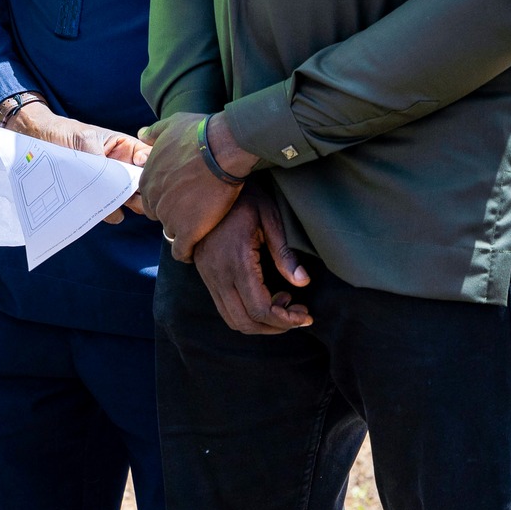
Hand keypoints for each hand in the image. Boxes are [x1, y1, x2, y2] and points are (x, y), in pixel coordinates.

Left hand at [8, 102, 144, 220]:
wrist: (34, 141)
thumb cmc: (62, 133)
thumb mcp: (85, 141)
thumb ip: (103, 164)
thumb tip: (116, 192)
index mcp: (125, 147)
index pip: (150, 159)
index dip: (152, 168)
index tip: (141, 173)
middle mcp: (121, 168)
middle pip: (145, 184)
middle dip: (143, 192)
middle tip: (132, 197)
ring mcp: (110, 186)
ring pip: (131, 201)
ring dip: (127, 205)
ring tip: (113, 202)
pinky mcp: (95, 200)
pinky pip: (110, 212)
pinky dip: (108, 214)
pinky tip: (99, 209)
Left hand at [133, 111, 254, 260]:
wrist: (221, 148)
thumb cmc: (198, 133)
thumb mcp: (171, 125)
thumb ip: (154, 132)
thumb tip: (142, 134)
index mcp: (148, 178)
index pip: (151, 196)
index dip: (166, 196)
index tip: (181, 196)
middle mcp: (154, 199)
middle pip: (159, 215)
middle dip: (173, 214)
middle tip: (192, 210)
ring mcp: (170, 216)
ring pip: (172, 232)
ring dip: (183, 230)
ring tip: (200, 226)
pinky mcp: (189, 230)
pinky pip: (182, 251)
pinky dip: (186, 252)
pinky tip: (194, 250)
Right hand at [191, 185, 311, 334]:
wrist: (209, 182)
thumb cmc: (245, 196)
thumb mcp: (270, 217)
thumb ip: (285, 252)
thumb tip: (302, 283)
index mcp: (237, 261)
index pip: (260, 309)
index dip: (286, 320)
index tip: (306, 315)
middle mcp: (218, 273)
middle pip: (245, 322)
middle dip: (275, 327)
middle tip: (297, 315)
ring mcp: (208, 275)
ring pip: (232, 319)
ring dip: (259, 322)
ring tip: (282, 304)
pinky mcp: (204, 273)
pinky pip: (223, 306)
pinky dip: (246, 312)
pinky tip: (264, 295)